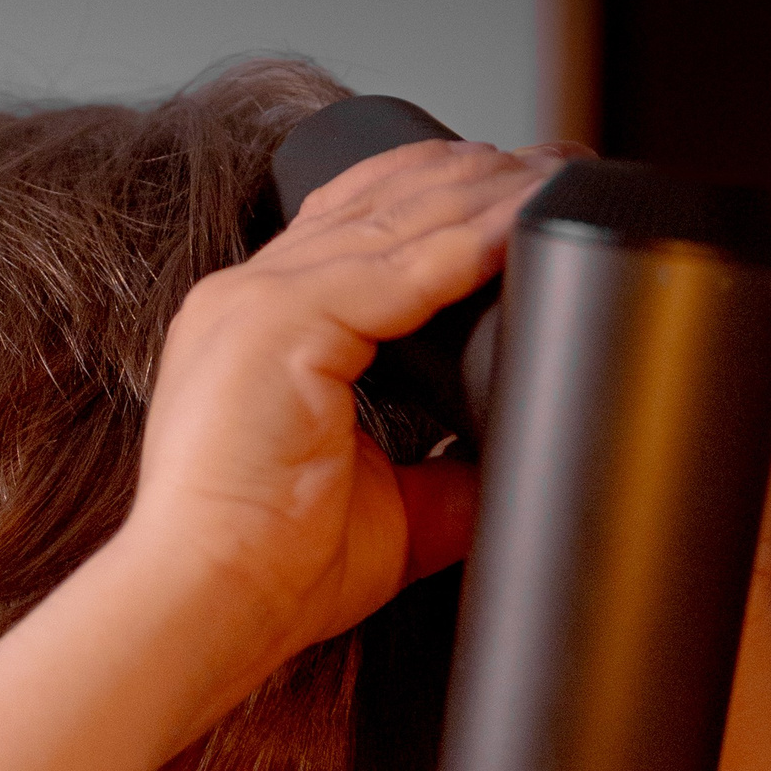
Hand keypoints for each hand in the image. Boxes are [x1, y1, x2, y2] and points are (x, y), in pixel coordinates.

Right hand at [124, 139, 576, 687]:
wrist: (208, 605)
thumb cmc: (268, 570)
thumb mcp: (386, 508)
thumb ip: (444, 476)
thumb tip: (514, 463)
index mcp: (259, 328)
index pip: (355, 226)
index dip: (441, 199)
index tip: (517, 193)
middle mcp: (249, 298)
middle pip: (380, 201)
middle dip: (477, 177)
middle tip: (563, 165)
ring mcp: (257, 303)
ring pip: (394, 219)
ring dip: (485, 194)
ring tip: (560, 175)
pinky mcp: (278, 325)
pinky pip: (397, 267)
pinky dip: (468, 242)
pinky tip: (522, 222)